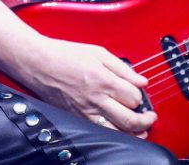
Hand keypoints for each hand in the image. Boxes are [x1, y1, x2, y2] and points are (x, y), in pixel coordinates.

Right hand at [6, 34, 156, 134]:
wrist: (38, 63)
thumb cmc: (65, 54)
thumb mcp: (98, 52)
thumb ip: (122, 68)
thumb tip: (141, 80)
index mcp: (103, 79)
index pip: (133, 97)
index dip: (141, 96)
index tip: (140, 93)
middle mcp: (95, 99)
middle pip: (130, 119)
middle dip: (145, 121)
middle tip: (150, 117)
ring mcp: (85, 112)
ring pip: (116, 132)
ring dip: (133, 133)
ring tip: (141, 130)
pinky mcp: (77, 119)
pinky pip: (100, 133)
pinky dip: (114, 134)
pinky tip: (119, 130)